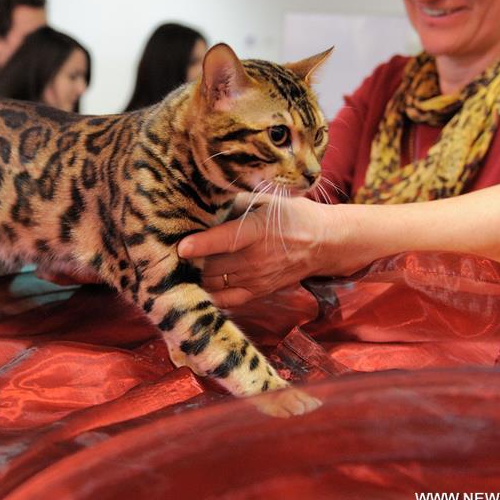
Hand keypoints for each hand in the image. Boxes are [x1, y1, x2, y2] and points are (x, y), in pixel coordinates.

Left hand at [177, 196, 332, 306]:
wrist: (323, 243)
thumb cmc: (291, 215)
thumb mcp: (266, 199)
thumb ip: (235, 202)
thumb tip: (204, 200)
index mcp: (256, 231)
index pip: (224, 241)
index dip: (201, 244)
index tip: (180, 246)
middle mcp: (254, 259)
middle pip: (210, 265)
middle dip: (191, 259)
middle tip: (176, 250)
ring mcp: (256, 279)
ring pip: (213, 282)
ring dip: (197, 275)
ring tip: (187, 263)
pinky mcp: (257, 292)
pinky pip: (226, 300)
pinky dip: (210, 294)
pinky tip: (200, 282)